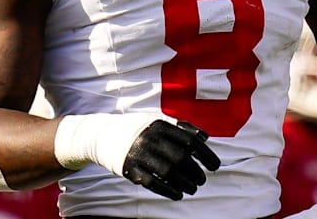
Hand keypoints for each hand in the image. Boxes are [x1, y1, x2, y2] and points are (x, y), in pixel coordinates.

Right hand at [54, 113, 221, 199]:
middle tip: (203, 180)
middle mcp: (150, 139)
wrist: (101, 135)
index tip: (215, 166)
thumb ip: (181, 127)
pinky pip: (152, 183)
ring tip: (193, 189)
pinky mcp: (129, 169)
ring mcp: (138, 154)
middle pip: (180, 159)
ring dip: (185, 183)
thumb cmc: (136, 128)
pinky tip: (178, 195)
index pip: (189, 141)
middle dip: (195, 172)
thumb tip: (205, 137)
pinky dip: (168, 190)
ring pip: (168, 172)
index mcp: (160, 125)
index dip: (205, 155)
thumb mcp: (157, 121)